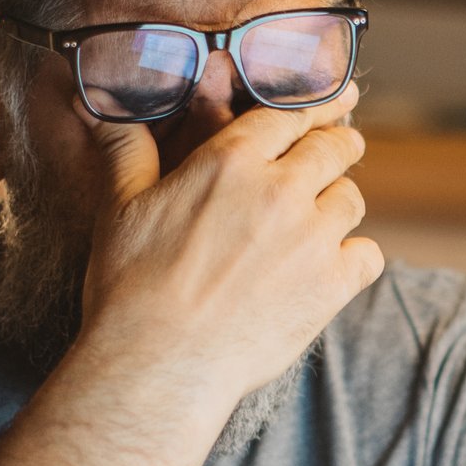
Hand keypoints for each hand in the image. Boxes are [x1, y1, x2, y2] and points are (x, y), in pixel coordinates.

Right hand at [78, 83, 381, 408]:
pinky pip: (369, 255)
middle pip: (334, 149)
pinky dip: (356, 257)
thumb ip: (125, 150)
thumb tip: (96, 105)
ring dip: (339, 203)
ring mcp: (312, 238)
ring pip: (351, 200)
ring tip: (324, 216)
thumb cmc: (130, 287)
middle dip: (340, 144)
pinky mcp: (332, 286)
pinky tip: (336, 266)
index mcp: (230, 162)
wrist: (159, 365)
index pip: (289, 114)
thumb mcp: (118, 207)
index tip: (339, 99)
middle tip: (342, 149)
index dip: (316, 105)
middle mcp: (280, 191)